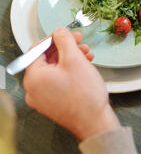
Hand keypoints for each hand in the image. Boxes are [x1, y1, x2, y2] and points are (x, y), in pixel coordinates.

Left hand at [23, 27, 119, 141]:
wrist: (94, 122)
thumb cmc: (84, 95)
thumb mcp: (74, 58)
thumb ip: (64, 40)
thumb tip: (59, 31)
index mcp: (33, 77)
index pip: (37, 49)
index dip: (54, 38)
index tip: (66, 34)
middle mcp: (33, 89)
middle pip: (46, 59)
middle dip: (65, 48)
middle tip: (80, 42)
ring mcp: (42, 98)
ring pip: (54, 70)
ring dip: (70, 59)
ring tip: (86, 55)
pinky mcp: (52, 103)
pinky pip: (57, 81)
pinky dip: (69, 72)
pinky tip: (84, 66)